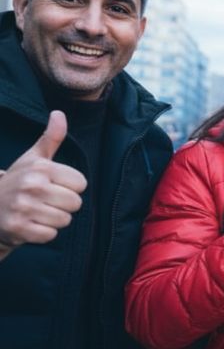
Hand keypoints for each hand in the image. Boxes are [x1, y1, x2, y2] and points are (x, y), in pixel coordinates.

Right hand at [0, 111, 86, 260]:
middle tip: (45, 202)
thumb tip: (59, 113)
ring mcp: (23, 208)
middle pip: (75, 203)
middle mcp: (31, 186)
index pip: (81, 184)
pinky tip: (31, 225)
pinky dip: (44, 233)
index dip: (70, 188)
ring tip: (38, 213)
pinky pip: (51, 235)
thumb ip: (51, 137)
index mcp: (40, 168)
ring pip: (65, 220)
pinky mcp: (18, 229)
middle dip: (64, 205)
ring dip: (54, 220)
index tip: (53, 186)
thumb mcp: (33, 158)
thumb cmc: (19, 181)